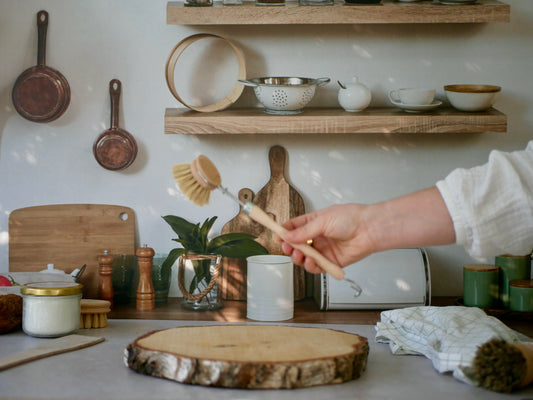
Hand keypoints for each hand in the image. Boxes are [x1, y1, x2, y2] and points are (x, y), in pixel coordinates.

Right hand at [281, 187, 454, 273]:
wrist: (369, 230)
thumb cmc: (350, 218)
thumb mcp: (323, 220)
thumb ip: (305, 231)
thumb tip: (288, 236)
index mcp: (313, 222)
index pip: (293, 228)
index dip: (284, 232)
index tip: (276, 236)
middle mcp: (317, 236)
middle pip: (296, 245)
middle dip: (289, 248)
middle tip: (287, 248)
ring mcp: (323, 249)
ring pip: (304, 258)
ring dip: (299, 258)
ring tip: (300, 256)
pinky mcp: (331, 261)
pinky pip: (316, 267)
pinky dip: (311, 266)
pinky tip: (312, 261)